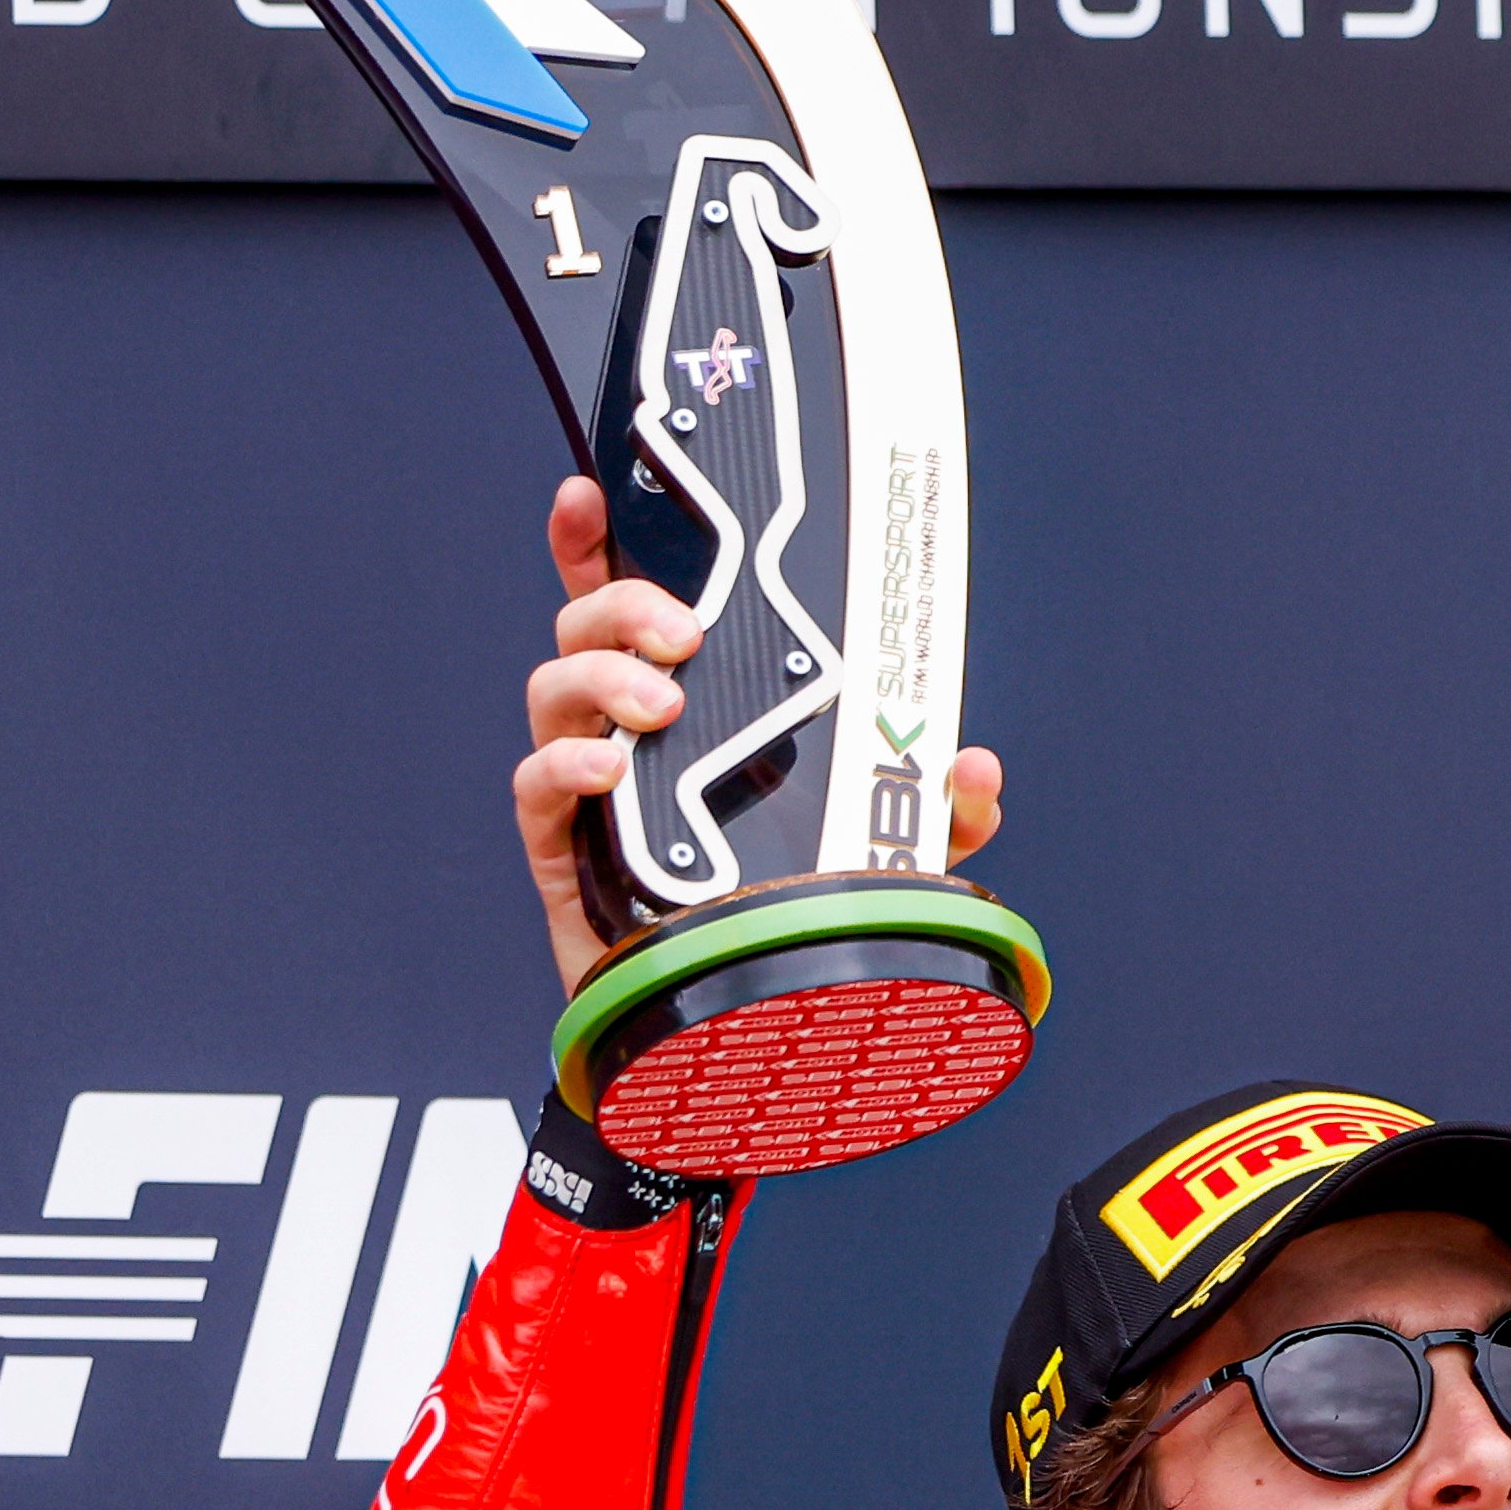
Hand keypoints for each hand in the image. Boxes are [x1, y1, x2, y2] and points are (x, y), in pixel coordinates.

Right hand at [514, 477, 1005, 994]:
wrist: (735, 1020)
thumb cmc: (791, 909)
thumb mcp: (883, 851)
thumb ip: (934, 808)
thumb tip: (974, 769)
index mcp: (695, 700)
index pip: (633, 599)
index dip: (602, 538)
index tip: (594, 489)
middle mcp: (630, 726)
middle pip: (588, 622)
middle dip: (626, 604)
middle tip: (684, 634)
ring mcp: (591, 782)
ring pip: (555, 686)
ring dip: (603, 678)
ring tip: (660, 707)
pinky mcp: (563, 847)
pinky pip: (536, 783)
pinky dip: (566, 763)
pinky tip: (608, 768)